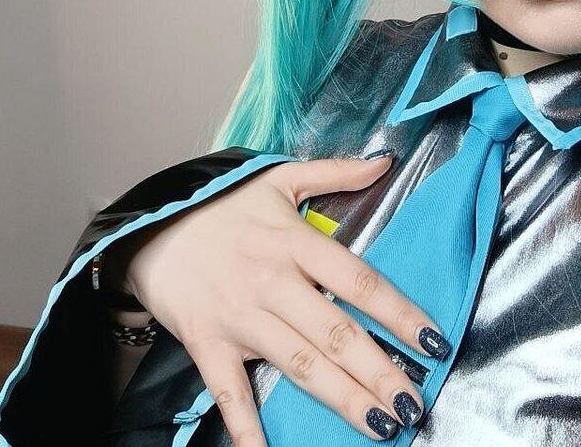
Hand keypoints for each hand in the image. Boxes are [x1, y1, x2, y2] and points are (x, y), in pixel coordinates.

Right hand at [121, 153, 442, 443]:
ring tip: (380, 424)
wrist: (147, 223)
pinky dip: (249, 428)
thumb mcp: (279, 177)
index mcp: (295, 242)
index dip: (399, 313)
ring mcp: (240, 318)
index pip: (358, 282)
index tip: (434, 341)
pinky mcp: (208, 345)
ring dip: (342, 399)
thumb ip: (337, 172)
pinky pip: (231, 393)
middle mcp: (273, 283)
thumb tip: (386, 161)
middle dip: (380, 372)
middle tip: (415, 404)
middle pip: (336, 334)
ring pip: (299, 365)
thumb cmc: (220, 203)